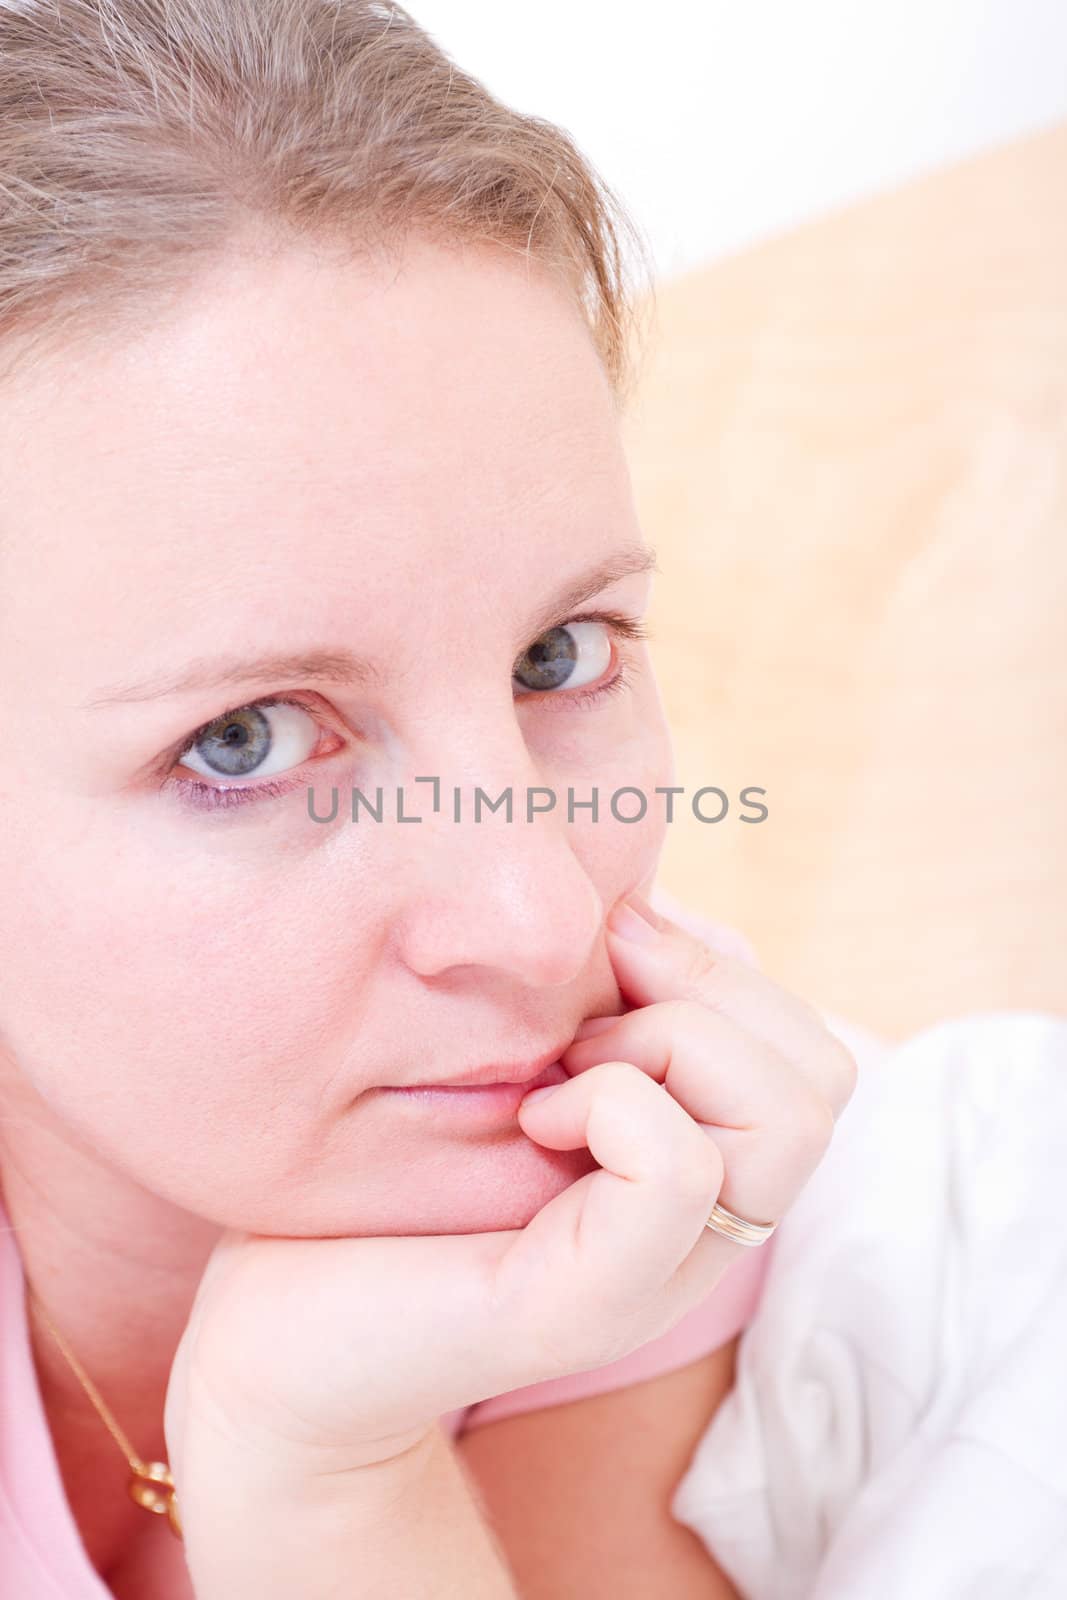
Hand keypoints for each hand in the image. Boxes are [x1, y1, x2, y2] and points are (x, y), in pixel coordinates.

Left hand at [164, 889, 855, 1507]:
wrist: (271, 1325)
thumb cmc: (381, 1174)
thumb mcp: (511, 1058)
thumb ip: (594, 996)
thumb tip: (639, 901)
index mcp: (694, 1168)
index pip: (812, 1053)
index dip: (718, 969)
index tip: (602, 958)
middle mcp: (702, 1232)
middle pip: (821, 1078)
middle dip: (705, 997)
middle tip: (581, 1022)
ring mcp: (658, 1274)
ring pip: (787, 1120)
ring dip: (669, 1045)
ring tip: (561, 1071)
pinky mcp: (590, 1305)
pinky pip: (678, 1168)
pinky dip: (612, 1103)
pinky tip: (530, 1117)